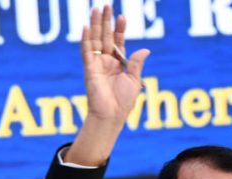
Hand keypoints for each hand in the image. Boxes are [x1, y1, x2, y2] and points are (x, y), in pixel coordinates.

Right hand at [65, 5, 150, 165]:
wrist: (112, 114)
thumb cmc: (124, 101)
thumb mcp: (134, 80)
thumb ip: (136, 63)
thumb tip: (145, 49)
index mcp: (118, 64)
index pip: (118, 42)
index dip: (120, 29)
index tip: (122, 16)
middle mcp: (107, 62)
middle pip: (106, 36)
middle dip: (106, 21)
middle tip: (106, 4)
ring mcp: (97, 64)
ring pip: (96, 40)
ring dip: (96, 24)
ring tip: (96, 9)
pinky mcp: (89, 69)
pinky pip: (87, 51)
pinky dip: (86, 39)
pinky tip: (86, 27)